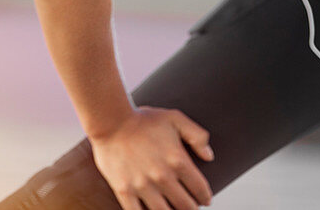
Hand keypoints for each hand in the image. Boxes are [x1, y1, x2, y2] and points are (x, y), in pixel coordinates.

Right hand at [90, 106, 213, 208]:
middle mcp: (162, 176)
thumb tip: (209, 156)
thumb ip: (197, 135)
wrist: (110, 121)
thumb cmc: (142, 119)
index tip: (205, 199)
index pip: (200, 188)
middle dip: (192, 208)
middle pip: (186, 206)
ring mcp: (142, 186)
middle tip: (191, 207)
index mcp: (177, 160)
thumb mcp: (175, 118)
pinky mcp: (124, 191)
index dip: (205, 196)